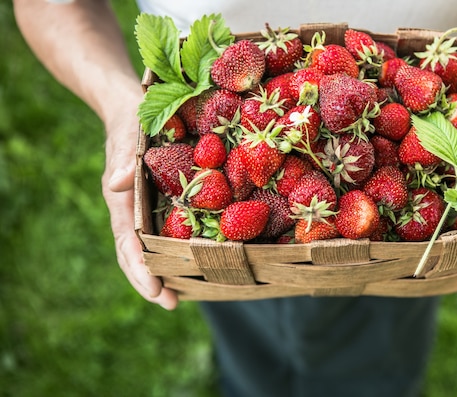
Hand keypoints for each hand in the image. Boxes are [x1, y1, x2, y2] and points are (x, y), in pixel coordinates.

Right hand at [102, 96, 178, 309]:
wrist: (132, 106)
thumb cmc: (129, 118)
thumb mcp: (127, 132)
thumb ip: (122, 158)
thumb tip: (116, 183)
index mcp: (122, 200)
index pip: (126, 242)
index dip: (139, 268)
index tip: (154, 291)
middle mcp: (133, 210)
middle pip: (137, 254)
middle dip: (151, 280)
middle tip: (171, 304)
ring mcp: (147, 208)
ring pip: (153, 247)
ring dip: (167, 270)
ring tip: (185, 295)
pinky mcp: (164, 201)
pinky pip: (170, 229)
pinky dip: (180, 248)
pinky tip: (198, 261)